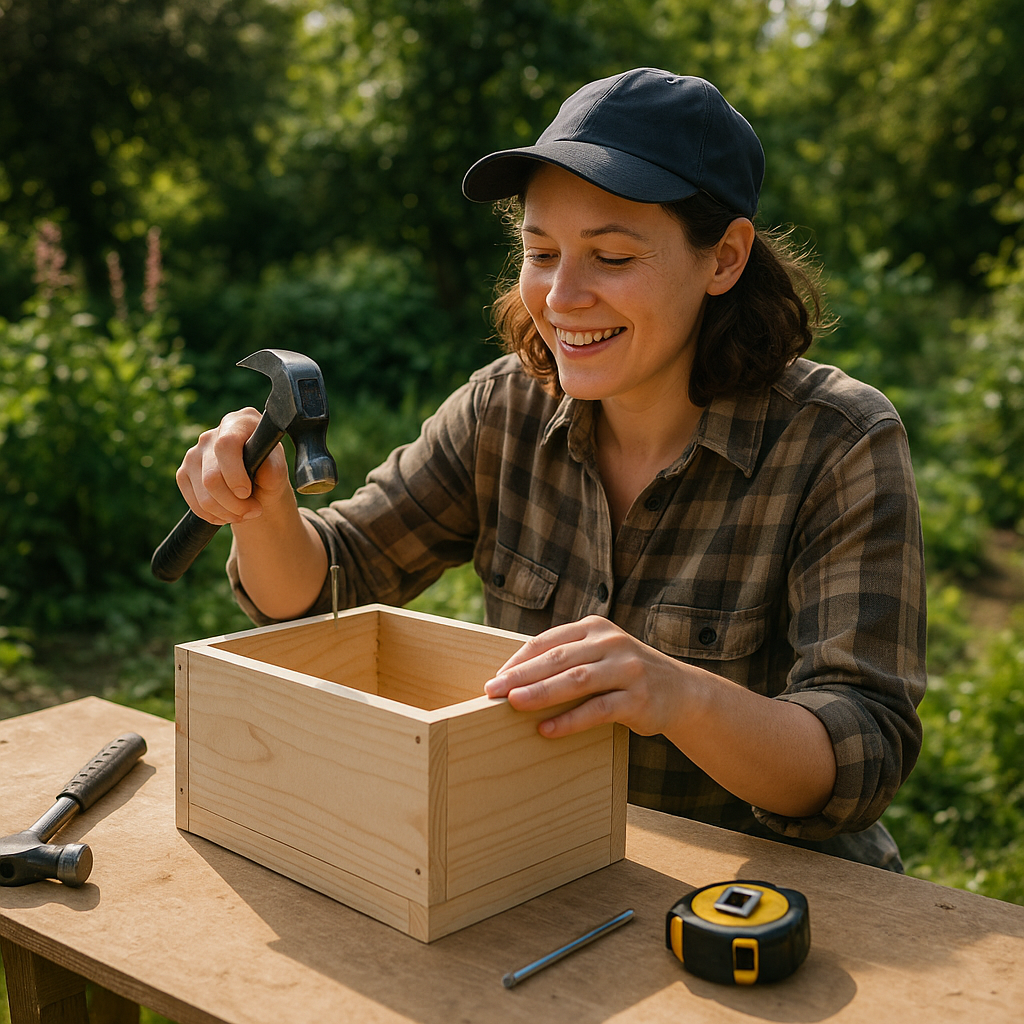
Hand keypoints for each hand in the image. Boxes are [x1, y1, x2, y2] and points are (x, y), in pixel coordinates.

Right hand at [175, 407, 290, 525]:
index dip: (235, 474)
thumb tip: (264, 472)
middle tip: (254, 510)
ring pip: (203, 495)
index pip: (226, 445)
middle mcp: (211, 435)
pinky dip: (213, 515)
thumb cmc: (269, 471)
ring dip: (226, 512)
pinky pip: (194, 503)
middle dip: (235, 503)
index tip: (247, 492)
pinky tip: (228, 513)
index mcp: (238, 422)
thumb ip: (274, 469)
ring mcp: (193, 453)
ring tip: (244, 514)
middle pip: (211, 477)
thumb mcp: (278, 470)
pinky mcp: (184, 473)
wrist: (258, 485)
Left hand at [484, 615, 692, 738]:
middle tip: (493, 691)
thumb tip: (513, 680)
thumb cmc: (625, 674)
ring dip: (541, 693)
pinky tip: (546, 729)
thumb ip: (566, 659)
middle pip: (557, 659)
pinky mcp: (638, 698)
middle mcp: (611, 643)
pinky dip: (569, 720)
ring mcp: (627, 669)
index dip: (519, 660)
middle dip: (521, 675)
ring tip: (513, 704)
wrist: (681, 691)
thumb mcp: (599, 655)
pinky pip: (598, 709)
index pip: (548, 641)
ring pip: (576, 680)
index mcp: (595, 628)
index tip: (495, 678)